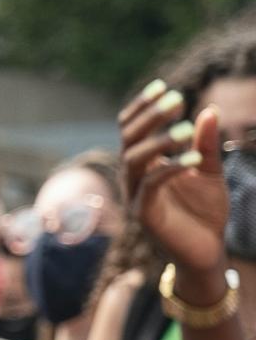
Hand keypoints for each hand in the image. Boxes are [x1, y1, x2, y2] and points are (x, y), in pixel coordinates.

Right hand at [121, 80, 225, 280]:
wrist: (206, 253)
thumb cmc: (204, 212)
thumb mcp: (210, 172)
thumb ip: (206, 145)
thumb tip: (208, 109)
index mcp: (144, 165)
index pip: (131, 128)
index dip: (142, 107)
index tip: (162, 86)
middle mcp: (133, 177)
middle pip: (129, 139)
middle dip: (151, 117)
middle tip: (177, 99)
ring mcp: (135, 196)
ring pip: (134, 159)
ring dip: (159, 141)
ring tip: (186, 128)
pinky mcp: (144, 215)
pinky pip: (151, 185)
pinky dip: (171, 168)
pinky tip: (194, 158)